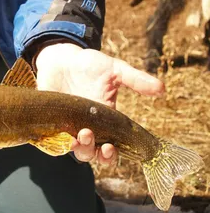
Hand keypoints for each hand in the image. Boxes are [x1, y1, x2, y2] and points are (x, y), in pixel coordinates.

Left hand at [35, 43, 164, 165]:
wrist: (62, 58)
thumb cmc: (89, 65)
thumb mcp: (114, 70)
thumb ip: (136, 80)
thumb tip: (162, 89)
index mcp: (105, 121)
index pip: (110, 147)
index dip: (111, 154)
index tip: (111, 148)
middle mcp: (87, 127)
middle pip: (91, 154)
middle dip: (95, 153)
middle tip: (95, 140)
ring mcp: (67, 126)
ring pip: (73, 150)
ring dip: (79, 148)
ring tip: (82, 134)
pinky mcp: (50, 123)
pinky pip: (51, 141)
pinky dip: (55, 143)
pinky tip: (60, 137)